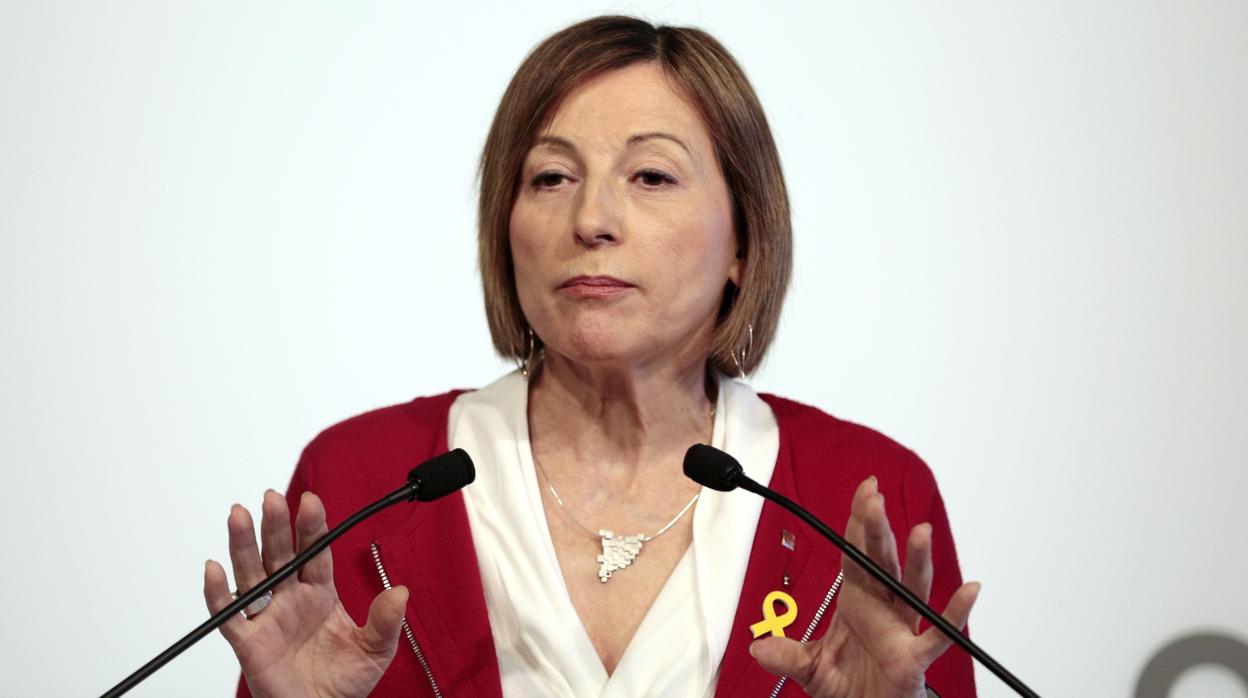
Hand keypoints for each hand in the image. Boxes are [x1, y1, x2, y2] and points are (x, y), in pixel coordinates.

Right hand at [203, 490, 407, 697]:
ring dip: (243, 545)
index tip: (310, 501)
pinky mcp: (249, 643)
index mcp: (320, 594)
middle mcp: (291, 599)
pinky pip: (228, 615)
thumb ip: (386, 621)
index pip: (315, 552)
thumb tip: (400, 592)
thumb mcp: (375, 650)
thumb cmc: (343, 682)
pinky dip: (218, 593)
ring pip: (252, 574)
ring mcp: (268, 618)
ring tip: (239, 515)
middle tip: (272, 498)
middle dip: (276, 526)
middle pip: (280, 554)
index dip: (311, 527)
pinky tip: (214, 569)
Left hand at [749, 477, 979, 697]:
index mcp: (857, 600)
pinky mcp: (915, 656)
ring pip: (911, 587)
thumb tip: (760, 648)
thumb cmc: (850, 686)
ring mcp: (902, 628)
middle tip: (876, 500)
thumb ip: (788, 656)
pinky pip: (939, 633)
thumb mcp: (809, 668)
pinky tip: (969, 590)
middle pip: (882, 561)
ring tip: (920, 532)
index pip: (856, 554)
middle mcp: (882, 607)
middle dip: (878, 531)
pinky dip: (955, 613)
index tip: (865, 491)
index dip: (859, 523)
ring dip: (916, 560)